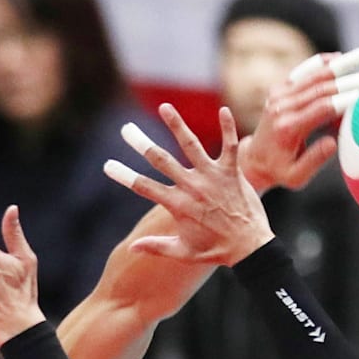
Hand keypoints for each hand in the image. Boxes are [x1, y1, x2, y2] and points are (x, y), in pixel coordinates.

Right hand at [106, 104, 275, 265]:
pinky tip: (223, 110)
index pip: (144, 187)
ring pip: (191, 146)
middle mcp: (192, 187)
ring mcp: (213, 177)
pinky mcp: (233, 172)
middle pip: (161, 160)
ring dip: (177, 125)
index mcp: (178, 206)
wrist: (250, 248)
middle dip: (141, 144)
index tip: (107, 165)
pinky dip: (228, 128)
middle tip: (125, 129)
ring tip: (164, 107)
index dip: (124, 176)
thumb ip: (156, 247)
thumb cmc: (216, 250)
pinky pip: (230, 146)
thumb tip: (131, 247)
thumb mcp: (183, 252)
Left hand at [240, 49, 358, 191]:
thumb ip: (314, 160)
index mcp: (288, 128)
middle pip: (318, 89)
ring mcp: (278, 96)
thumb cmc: (280, 171)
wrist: (255, 158)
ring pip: (311, 76)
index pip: (321, 109)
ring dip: (336, 67)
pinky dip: (319, 64)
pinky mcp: (278, 89)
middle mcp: (282, 108)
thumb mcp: (296, 177)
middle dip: (345, 82)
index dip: (343, 100)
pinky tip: (337, 58)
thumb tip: (333, 142)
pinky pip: (302, 73)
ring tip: (358, 58)